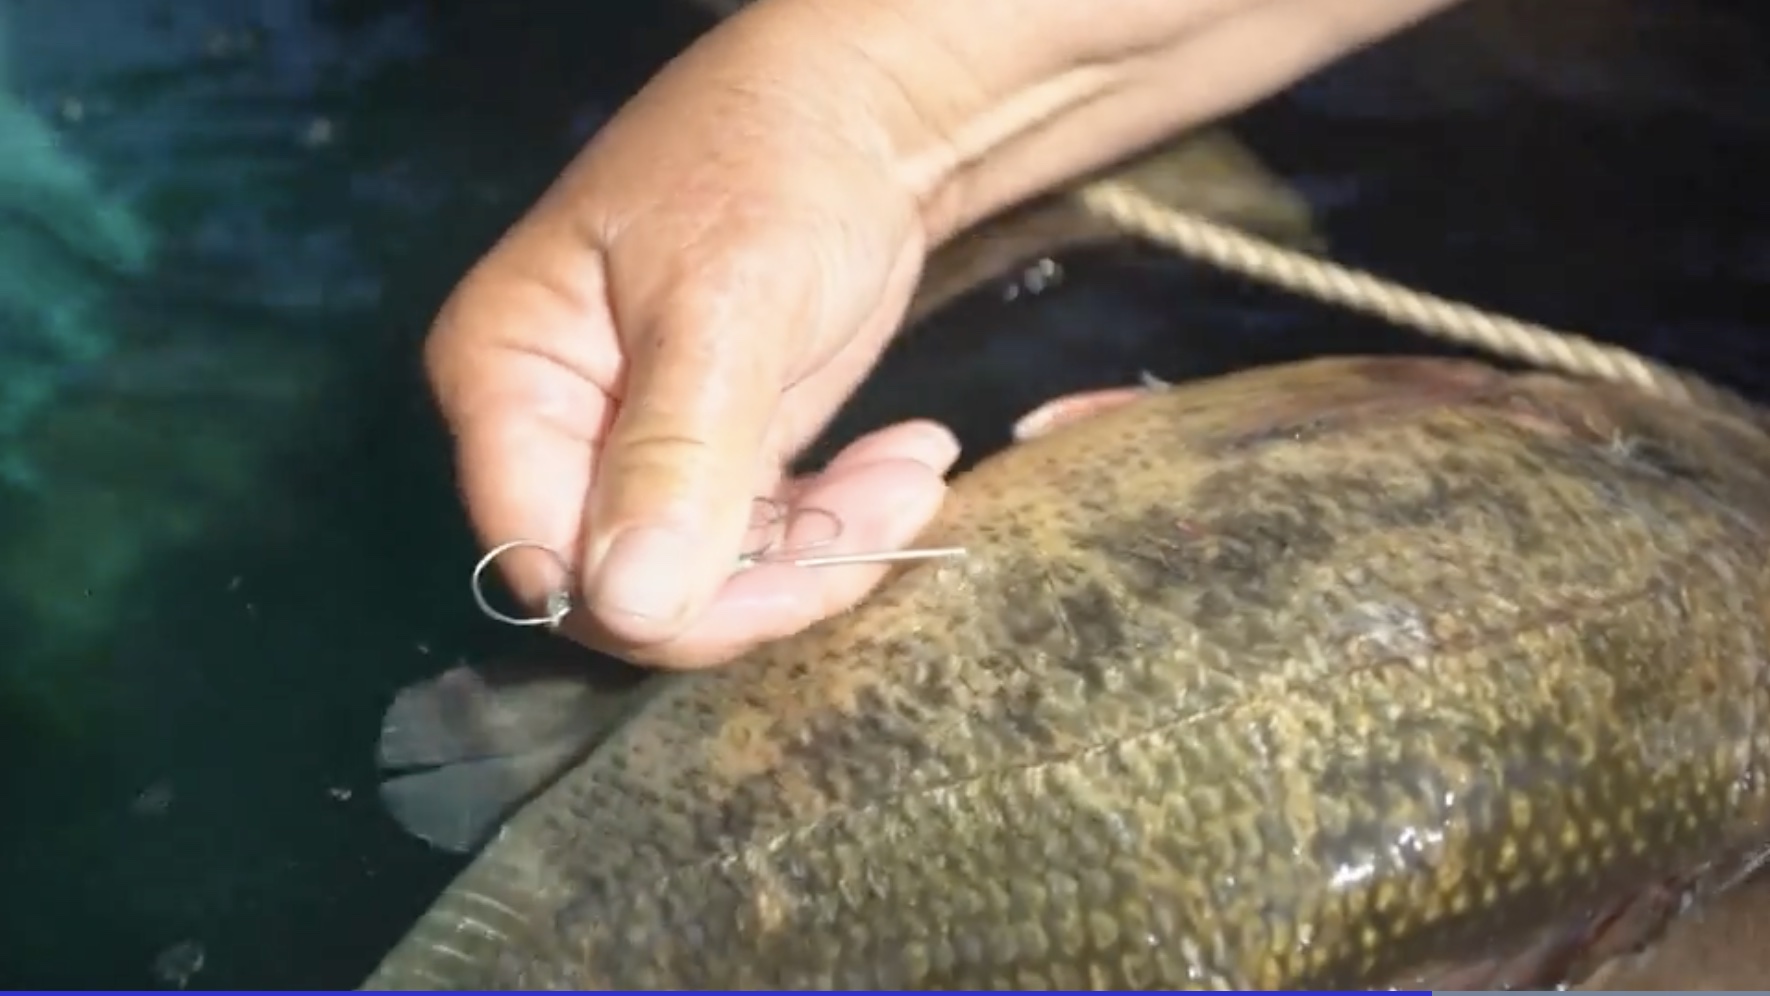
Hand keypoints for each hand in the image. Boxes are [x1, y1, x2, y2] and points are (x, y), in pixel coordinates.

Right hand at [426, 5, 959, 668]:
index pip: (542, 550)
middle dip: (766, 580)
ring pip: (712, 583)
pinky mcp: (717, 467)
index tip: (786, 581)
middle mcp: (554, 433)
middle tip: (890, 516)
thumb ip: (675, 454)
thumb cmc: (767, 169)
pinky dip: (843, 524)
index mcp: (507, 378)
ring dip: (828, 550)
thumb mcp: (725, 303)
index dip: (654, 601)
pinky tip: (908, 461)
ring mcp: (637, 456)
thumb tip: (632, 606)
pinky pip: (765, 547)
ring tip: (915, 471)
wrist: (857, 121)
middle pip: (630, 588)